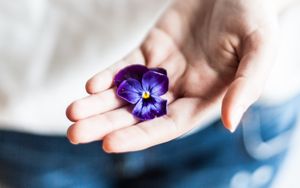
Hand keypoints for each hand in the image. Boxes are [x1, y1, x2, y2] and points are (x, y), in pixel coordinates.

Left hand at [66, 0, 277, 151]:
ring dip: (98, 103)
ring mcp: (163, 70)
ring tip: (72, 112)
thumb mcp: (260, 48)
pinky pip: (126, 66)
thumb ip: (247, 86)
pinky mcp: (151, 49)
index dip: (140, 136)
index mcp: (205, 98)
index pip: (168, 125)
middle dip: (107, 124)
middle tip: (75, 133)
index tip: (109, 143)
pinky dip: (108, 76)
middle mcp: (181, 90)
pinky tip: (91, 85)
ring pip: (126, 93)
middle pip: (139, 114)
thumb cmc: (255, 17)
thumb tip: (229, 122)